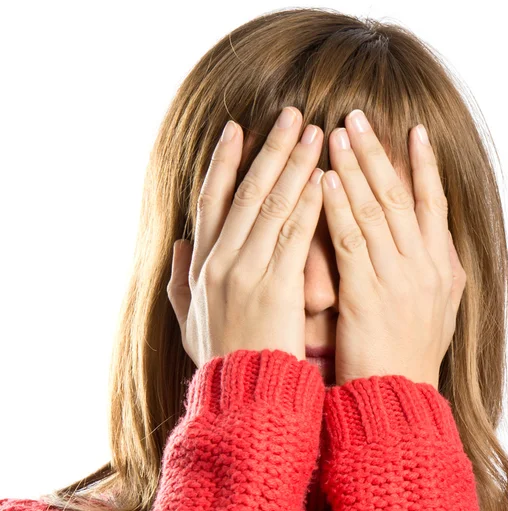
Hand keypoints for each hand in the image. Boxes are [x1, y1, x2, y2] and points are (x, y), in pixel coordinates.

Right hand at [167, 107, 324, 367]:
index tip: (238, 128)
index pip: (211, 199)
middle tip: (291, 114)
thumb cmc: (223, 358)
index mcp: (201, 264)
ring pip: (271, 205)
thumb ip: (180, 281)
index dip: (224, 161)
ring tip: (316, 132)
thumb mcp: (190, 320)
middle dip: (269, 149)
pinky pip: (295, 235)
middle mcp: (220, 260)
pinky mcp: (277, 287)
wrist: (242, 397)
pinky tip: (325, 177)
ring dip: (294, 165)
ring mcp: (247, 271)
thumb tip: (180, 245)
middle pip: (244, 191)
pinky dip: (309, 203)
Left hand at [322, 110, 466, 388]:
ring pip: (377, 211)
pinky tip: (325, 180)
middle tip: (357, 116)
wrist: (397, 400)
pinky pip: (352, 241)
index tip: (412, 131)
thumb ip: (429, 270)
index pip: (434, 203)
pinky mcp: (369, 295)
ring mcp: (400, 278)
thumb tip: (423, 238)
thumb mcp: (434, 309)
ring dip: (355, 169)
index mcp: (444, 267)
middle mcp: (427, 266)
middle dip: (378, 153)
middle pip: (401, 196)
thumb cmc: (408, 357)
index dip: (424, 165)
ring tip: (336, 134)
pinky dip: (339, 208)